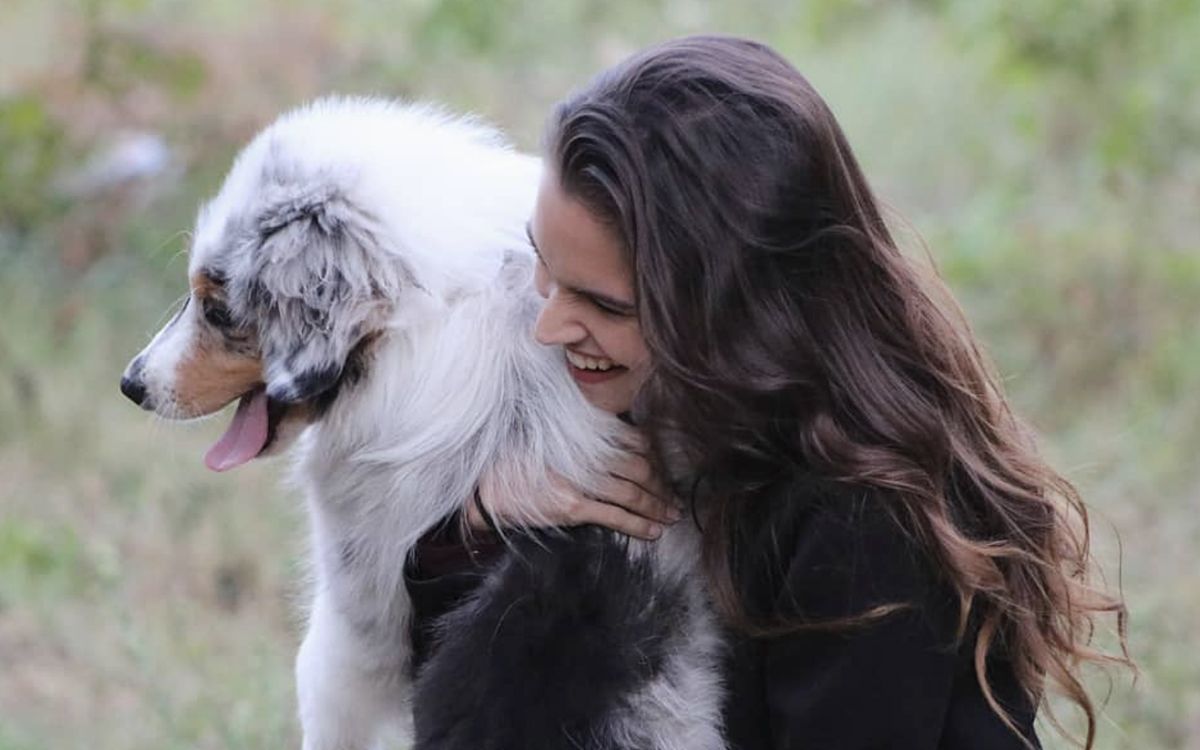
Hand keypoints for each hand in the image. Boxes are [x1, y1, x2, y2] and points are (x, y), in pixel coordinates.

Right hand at [466, 436, 681, 540]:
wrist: (489, 486)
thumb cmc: (521, 462)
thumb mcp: (557, 440)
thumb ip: (588, 441)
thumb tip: (624, 448)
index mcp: (585, 435)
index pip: (635, 443)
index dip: (656, 459)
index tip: (665, 471)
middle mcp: (586, 454)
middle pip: (640, 469)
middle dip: (663, 486)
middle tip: (675, 498)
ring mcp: (581, 480)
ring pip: (633, 494)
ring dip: (657, 507)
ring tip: (671, 516)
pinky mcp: (573, 507)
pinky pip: (616, 517)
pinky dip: (639, 525)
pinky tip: (654, 531)